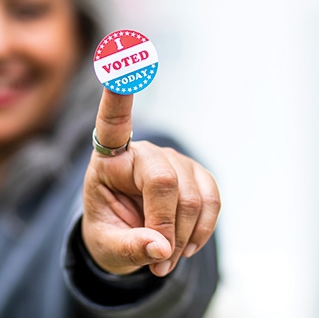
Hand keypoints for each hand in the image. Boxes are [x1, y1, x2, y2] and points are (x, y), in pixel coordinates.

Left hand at [82, 89, 220, 276]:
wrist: (129, 239)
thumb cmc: (109, 233)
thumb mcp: (106, 247)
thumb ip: (128, 248)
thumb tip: (161, 249)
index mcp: (109, 160)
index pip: (113, 122)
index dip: (119, 92)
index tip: (121, 57)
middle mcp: (142, 152)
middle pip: (163, 180)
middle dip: (165, 226)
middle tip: (158, 260)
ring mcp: (172, 160)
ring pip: (191, 196)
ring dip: (184, 237)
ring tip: (166, 257)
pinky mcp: (196, 174)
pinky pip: (212, 199)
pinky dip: (204, 229)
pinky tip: (187, 245)